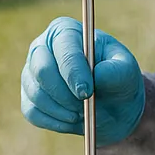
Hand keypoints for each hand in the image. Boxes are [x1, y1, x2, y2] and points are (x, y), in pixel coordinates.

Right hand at [20, 17, 145, 145]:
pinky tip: (73, 120)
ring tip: (84, 113)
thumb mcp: (126, 71)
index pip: (63, 49)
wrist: (112, 105)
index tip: (87, 92)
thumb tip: (97, 74)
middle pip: (41, 70)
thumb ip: (116, 70)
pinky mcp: (28, 98)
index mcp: (65, 32)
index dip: (73, 72)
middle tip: (84, 108)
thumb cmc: (118, 79)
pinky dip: (56, 122)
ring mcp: (31, 74)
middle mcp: (42, 48)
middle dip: (65, 94)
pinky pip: (34, 113)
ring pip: (37, 95)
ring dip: (63, 110)